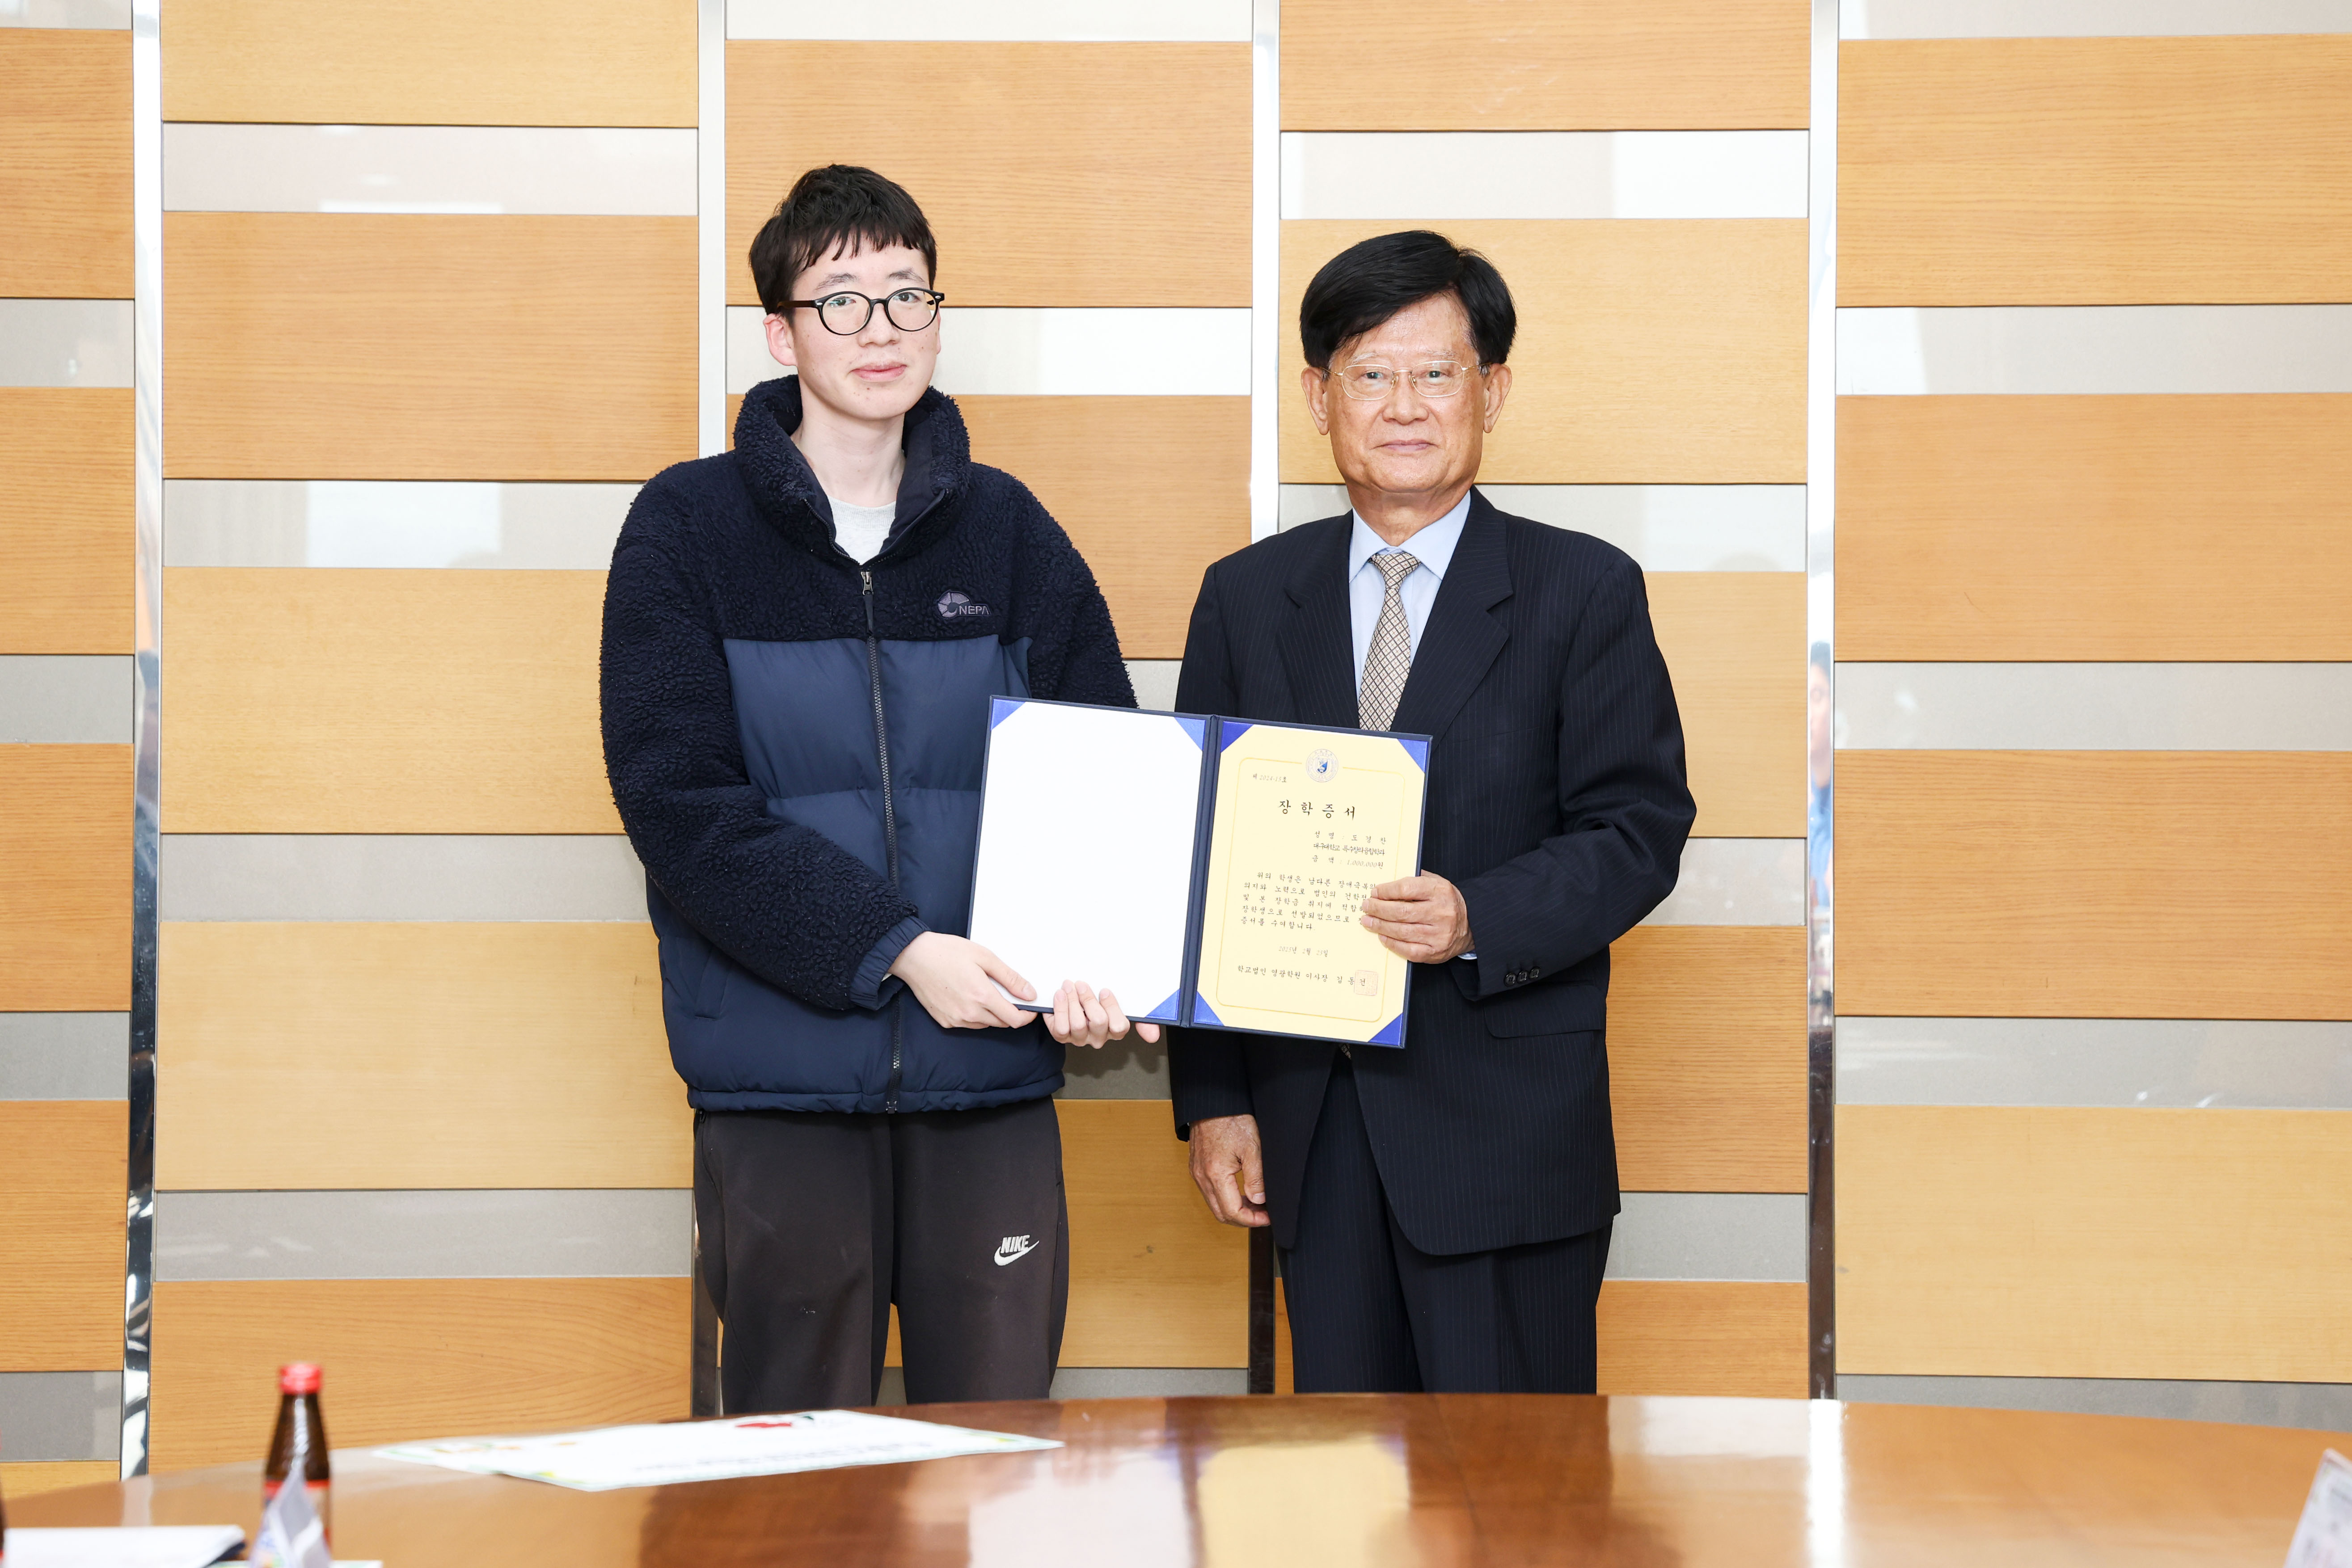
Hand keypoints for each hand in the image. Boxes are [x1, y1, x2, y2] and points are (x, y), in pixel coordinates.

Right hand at [888, 932, 1034, 1030]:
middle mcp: (969, 1013)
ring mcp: (955, 1019)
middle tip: (1005, 993)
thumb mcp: (985, 957)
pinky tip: (967, 996)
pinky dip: (974, 1015)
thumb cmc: (947, 952)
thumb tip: (1029, 993)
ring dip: (991, 1013)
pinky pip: (968, 1024)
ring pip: (985, 1024)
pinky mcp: (945, 1021)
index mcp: (982, 996)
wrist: (913, 956)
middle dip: (1010, 1012)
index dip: (1027, 1016)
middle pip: (1002, 1023)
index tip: (1029, 1007)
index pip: (1014, 1019)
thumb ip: (1010, 978)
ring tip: (983, 991)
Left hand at [1045, 981, 1162, 1049]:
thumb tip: (1153, 1037)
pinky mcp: (1062, 1036)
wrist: (1073, 995)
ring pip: (1077, 1025)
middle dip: (1088, 1000)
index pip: (1119, 1026)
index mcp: (1115, 1029)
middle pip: (1098, 1022)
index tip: (1104, 990)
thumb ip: (1141, 1016)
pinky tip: (1060, 996)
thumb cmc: (1098, 998)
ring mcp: (1080, 1038)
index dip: (1111, 1007)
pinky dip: (1059, 1009)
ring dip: (1072, 1001)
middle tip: (1082, 984)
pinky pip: (1060, 1028)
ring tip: (1069, 986)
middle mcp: (1099, 1037)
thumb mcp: (1120, 1002)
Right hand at [1188, 1113, 1268, 1227]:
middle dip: (1244, 1220)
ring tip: (1256, 1204)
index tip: (1268, 1217)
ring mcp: (1196, 1173)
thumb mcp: (1252, 1147)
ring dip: (1235, 1210)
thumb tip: (1260, 1201)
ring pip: (1215, 1205)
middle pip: (1221, 1214)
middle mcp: (1201, 1177)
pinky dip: (1226, 1199)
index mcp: (1215, 1174)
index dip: (1252, 1220)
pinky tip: (1242, 1192)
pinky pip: (1210, 1193)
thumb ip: (1256, 1178)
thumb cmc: (1232, 1119)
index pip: (1232, 1212)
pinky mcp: (1196, 1167)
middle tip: (1263, 1215)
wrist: (1214, 1102)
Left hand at [1361, 873, 1473, 962]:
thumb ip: (1416, 881)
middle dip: (1379, 909)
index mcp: (1440, 891)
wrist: (1472, 924)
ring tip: (1368, 921)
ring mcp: (1439, 935)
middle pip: (1401, 912)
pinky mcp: (1436, 952)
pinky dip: (1392, 944)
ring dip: (1380, 926)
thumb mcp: (1438, 883)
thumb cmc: (1448, 902)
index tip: (1375, 892)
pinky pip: (1409, 950)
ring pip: (1402, 931)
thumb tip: (1386, 886)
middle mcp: (1441, 913)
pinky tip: (1383, 937)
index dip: (1386, 891)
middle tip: (1366, 906)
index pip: (1406, 889)